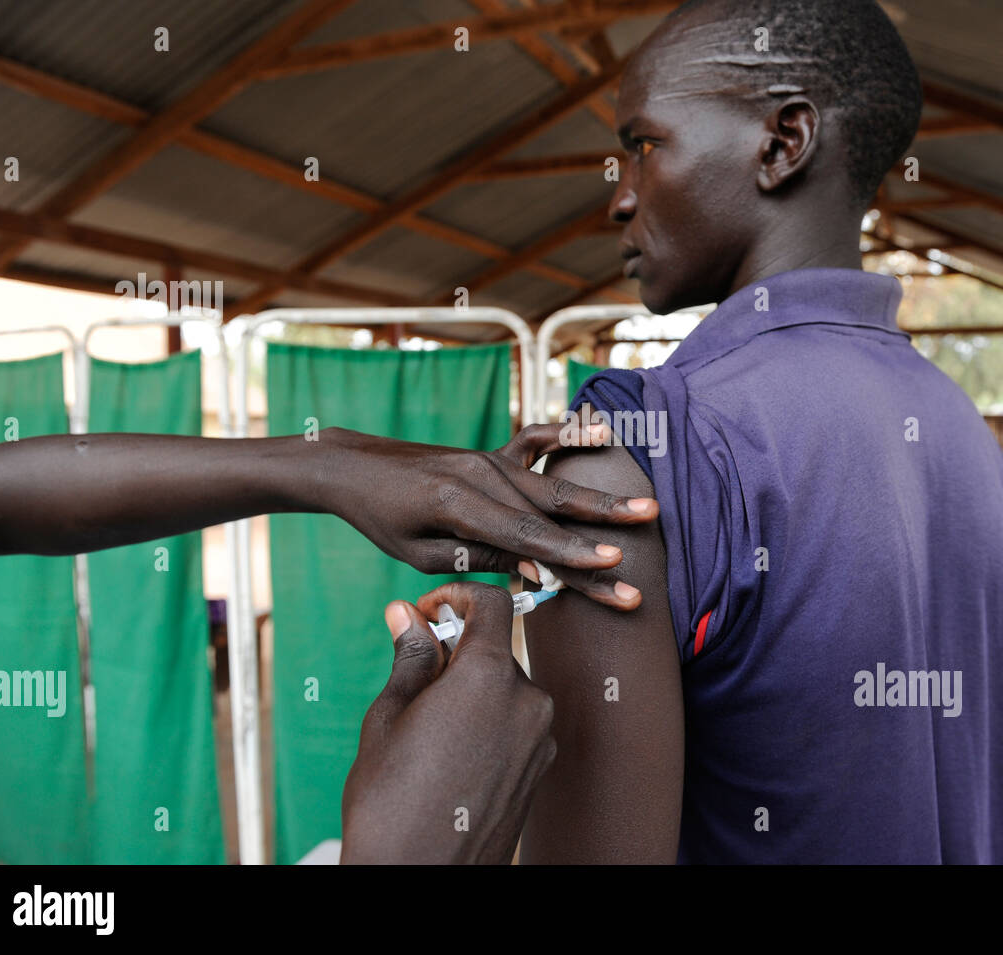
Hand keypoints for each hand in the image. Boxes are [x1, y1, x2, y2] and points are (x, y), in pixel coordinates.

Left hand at [321, 424, 655, 607]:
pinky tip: (603, 433)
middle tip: (647, 535)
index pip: (527, 537)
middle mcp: (480, 474)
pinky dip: (569, 436)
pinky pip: (536, 442)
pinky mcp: (490, 453)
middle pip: (552, 509)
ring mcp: (488, 458)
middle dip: (603, 527)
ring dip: (600, 500)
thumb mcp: (422, 554)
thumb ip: (482, 558)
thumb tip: (538, 569)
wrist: (355, 468)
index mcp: (458, 504)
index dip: (573, 553)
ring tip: (646, 507)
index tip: (614, 564)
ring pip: (553, 484)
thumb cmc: (383, 520)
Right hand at [341, 582, 555, 863]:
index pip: (494, 602)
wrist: (421, 878)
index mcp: (488, 675)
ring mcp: (541, 736)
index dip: (458, 596)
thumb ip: (410, 657)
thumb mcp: (389, 716)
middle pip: (498, 648)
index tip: (428, 612)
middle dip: (458, 652)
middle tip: (415, 680)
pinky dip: (490, 722)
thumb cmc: (391, 800)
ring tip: (429, 730)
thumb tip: (407, 615)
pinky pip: (518, 723)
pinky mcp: (542, 767)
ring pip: (507, 688)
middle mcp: (527, 698)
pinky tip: (454, 756)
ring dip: (473, 690)